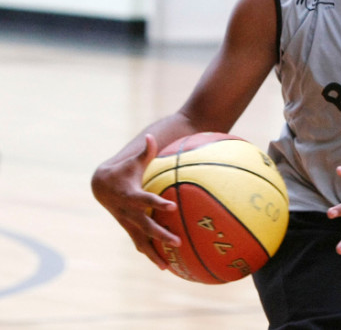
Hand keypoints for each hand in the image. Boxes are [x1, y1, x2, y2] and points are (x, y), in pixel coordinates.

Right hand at [90, 134, 180, 268]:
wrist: (100, 186)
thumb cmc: (123, 171)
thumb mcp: (133, 162)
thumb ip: (146, 151)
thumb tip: (152, 135)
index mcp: (130, 196)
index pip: (144, 201)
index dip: (156, 204)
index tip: (171, 206)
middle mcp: (128, 213)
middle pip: (145, 226)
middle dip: (160, 234)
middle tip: (177, 241)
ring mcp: (127, 223)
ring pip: (141, 241)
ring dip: (153, 253)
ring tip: (167, 266)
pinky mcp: (129, 229)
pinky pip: (140, 244)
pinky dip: (150, 255)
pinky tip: (165, 266)